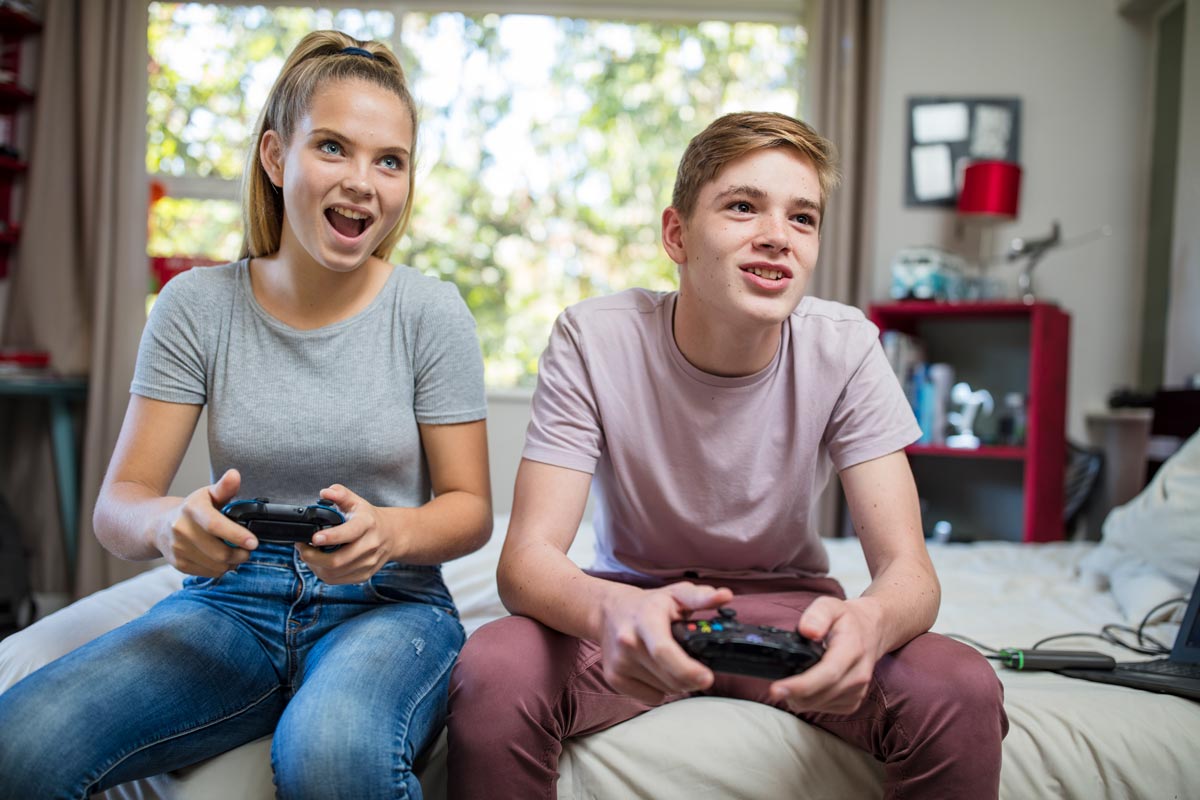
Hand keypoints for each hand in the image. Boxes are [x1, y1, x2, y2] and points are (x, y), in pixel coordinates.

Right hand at [157, 468, 254, 576]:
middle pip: (218, 551)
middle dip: (240, 554)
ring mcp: (178, 549)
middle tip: (248, 550)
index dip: (236, 535)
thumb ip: (224, 487)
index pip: (215, 525)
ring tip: (237, 554)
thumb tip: (235, 475)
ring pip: (215, 565)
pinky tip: (223, 560)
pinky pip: (207, 572)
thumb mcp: (208, 494)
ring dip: (232, 563)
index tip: (253, 542)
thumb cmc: (192, 509)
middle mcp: (181, 529)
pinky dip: (220, 569)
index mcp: (191, 509)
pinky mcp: (178, 564)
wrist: (158, 525)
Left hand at [296, 484, 393, 583]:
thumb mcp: (356, 501)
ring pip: (334, 573)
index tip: (315, 538)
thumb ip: (340, 494)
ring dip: (315, 565)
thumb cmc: (368, 518)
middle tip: (301, 547)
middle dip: (313, 556)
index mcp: (368, 524)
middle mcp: (370, 545)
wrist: (390, 535)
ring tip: (308, 554)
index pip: (350, 532)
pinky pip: (337, 580)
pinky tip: (318, 562)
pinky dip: (322, 573)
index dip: (331, 537)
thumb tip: (325, 492)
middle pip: (338, 560)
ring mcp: (368, 563)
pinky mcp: (364, 575)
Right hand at [598, 582, 733, 703]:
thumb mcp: (676, 594)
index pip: (663, 650)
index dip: (687, 669)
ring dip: (676, 682)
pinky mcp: (614, 678)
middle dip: (691, 677)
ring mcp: (619, 662)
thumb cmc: (648, 604)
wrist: (609, 612)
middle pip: (669, 677)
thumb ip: (701, 597)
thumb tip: (725, 596)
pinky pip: (651, 697)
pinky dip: (660, 689)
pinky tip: (656, 670)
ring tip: (671, 661)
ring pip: (664, 689)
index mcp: (645, 619)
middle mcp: (628, 641)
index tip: (707, 677)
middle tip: (698, 667)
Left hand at [768, 596, 882, 715]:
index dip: (800, 685)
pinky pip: (826, 709)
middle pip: (821, 694)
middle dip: (793, 694)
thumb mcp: (831, 605)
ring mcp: (858, 690)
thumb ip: (818, 614)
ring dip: (801, 699)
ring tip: (790, 683)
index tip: (777, 689)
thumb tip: (808, 631)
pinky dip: (811, 702)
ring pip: (820, 705)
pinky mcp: (854, 701)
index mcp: (852, 649)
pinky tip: (806, 688)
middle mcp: (858, 674)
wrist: (871, 631)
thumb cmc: (847, 619)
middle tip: (775, 687)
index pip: (827, 674)